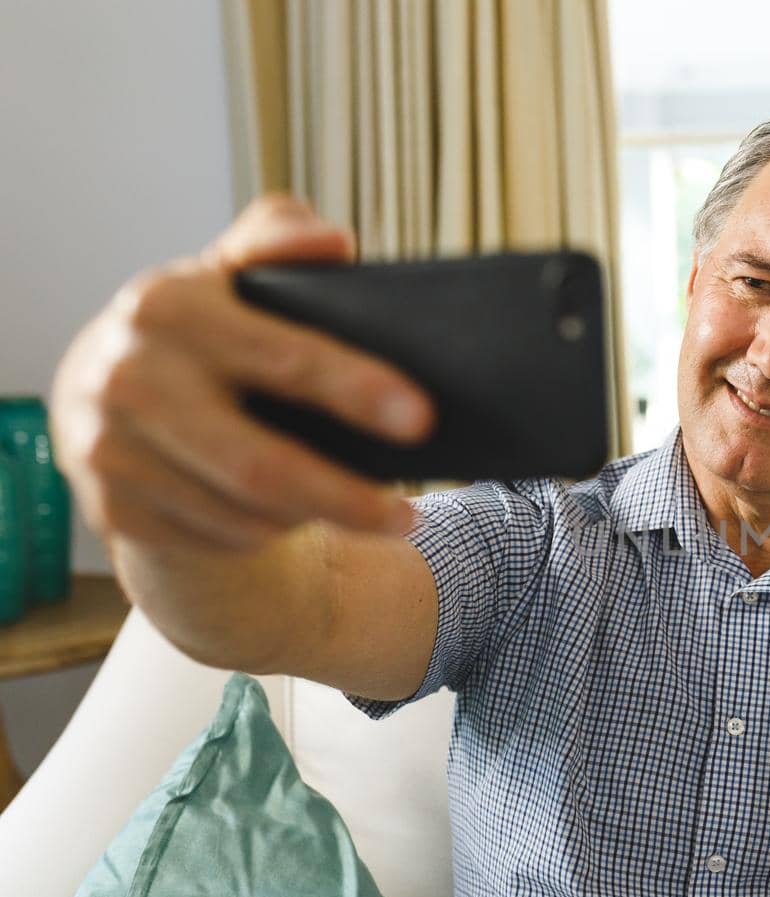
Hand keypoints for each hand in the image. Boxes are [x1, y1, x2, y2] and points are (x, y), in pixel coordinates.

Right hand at [50, 194, 435, 553]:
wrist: (103, 393)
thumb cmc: (199, 330)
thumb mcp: (229, 273)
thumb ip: (278, 241)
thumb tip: (332, 242)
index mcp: (168, 307)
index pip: (285, 357)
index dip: (357, 389)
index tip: (420, 419)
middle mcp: (129, 379)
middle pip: (262, 467)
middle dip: (346, 498)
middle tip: (410, 516)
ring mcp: (111, 450)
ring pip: (243, 514)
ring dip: (312, 518)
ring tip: (359, 510)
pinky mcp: (113, 508)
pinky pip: (217, 538)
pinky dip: (265, 532)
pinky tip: (289, 515)